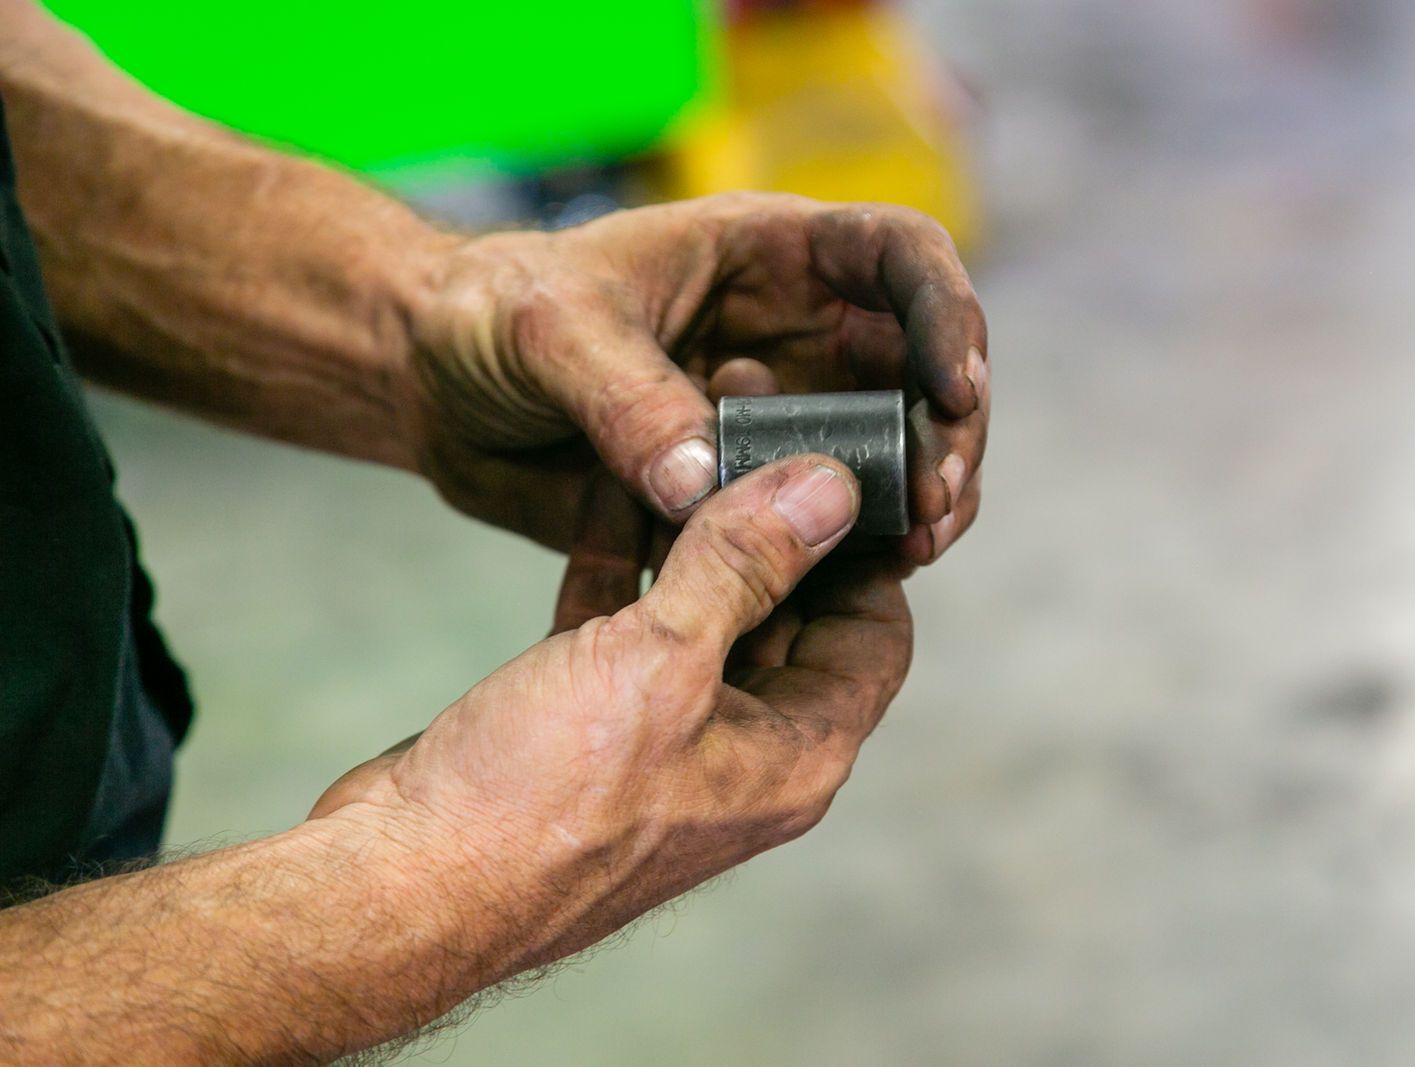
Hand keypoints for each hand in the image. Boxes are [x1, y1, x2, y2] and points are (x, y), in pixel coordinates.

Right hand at [309, 454, 912, 974]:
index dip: (866, 552)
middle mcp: (742, 752)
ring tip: (685, 442)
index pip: (876, 637)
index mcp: (794, 755)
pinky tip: (604, 488)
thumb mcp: (662, 663)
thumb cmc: (538, 801)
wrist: (402, 882)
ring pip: (703, 614)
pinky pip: (626, 627)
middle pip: (791, 616)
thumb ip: (745, 568)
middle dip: (773, 526)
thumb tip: (827, 491)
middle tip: (754, 431)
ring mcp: (665, 740)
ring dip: (692, 535)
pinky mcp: (590, 725)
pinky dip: (620, 562)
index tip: (840, 468)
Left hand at [404, 192, 987, 563]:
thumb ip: (625, 399)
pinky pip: (813, 520)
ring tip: (911, 553)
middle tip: (936, 505)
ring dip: (910, 503)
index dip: (947, 315)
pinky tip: (846, 588)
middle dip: (944, 435)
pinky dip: (840, 554)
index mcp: (766, 256)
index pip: (899, 259)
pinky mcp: (743, 487)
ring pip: (881, 455)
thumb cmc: (487, 314)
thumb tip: (702, 488)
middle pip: (917, 371)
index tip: (956, 388)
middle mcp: (791, 333)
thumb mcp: (548, 331)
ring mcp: (774, 414)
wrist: (434, 384)